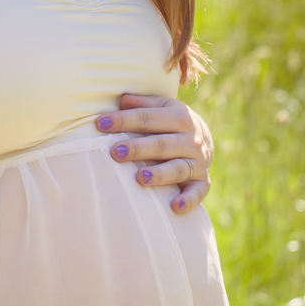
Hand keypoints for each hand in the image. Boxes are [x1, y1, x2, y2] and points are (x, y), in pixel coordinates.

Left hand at [95, 93, 212, 213]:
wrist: (204, 140)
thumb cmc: (171, 122)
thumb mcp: (161, 107)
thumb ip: (142, 105)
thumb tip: (122, 99)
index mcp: (179, 117)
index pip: (148, 118)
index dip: (124, 120)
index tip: (100, 124)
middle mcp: (190, 140)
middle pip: (161, 144)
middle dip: (138, 148)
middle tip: (115, 152)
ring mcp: (198, 162)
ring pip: (178, 168)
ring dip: (159, 174)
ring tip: (139, 178)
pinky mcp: (203, 182)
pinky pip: (197, 192)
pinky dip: (188, 200)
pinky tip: (174, 206)